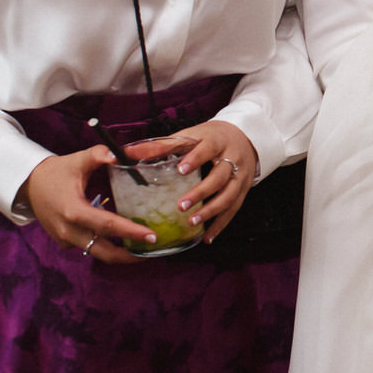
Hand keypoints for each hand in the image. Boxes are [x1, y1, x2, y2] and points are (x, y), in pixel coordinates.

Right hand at [19, 146, 155, 263]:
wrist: (30, 184)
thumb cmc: (57, 172)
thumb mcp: (78, 160)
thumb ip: (98, 154)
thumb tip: (117, 154)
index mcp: (74, 211)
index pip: (108, 225)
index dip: (131, 232)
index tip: (151, 236)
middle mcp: (69, 230)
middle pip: (104, 251)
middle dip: (129, 256)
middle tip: (151, 251)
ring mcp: (65, 239)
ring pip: (97, 252)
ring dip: (119, 253)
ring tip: (141, 249)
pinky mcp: (64, 242)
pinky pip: (88, 247)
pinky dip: (104, 245)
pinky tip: (120, 238)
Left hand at [130, 118, 259, 243]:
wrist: (243, 137)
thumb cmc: (211, 138)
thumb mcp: (190, 135)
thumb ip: (161, 145)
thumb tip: (129, 153)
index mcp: (217, 141)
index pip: (208, 149)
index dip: (195, 159)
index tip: (180, 170)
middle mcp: (232, 159)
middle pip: (220, 177)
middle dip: (201, 192)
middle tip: (181, 205)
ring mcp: (240, 176)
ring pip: (229, 196)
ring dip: (211, 211)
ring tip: (192, 223)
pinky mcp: (242, 190)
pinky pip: (233, 210)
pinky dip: (220, 224)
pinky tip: (207, 237)